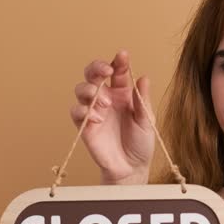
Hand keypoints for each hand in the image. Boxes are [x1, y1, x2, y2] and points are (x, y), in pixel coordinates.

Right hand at [70, 50, 155, 184]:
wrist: (131, 168)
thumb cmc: (141, 144)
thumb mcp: (147, 121)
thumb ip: (142, 100)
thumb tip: (143, 77)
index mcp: (123, 93)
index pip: (117, 71)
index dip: (118, 62)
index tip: (122, 56)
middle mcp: (106, 98)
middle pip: (93, 74)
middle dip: (97, 67)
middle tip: (106, 71)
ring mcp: (94, 110)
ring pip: (82, 89)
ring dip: (91, 91)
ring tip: (105, 104)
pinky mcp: (84, 125)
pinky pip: (76, 111)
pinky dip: (84, 110)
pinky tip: (97, 118)